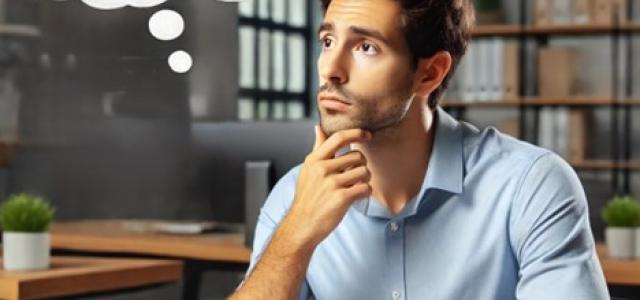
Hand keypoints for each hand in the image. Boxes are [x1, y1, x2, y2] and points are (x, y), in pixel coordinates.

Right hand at [281, 126, 372, 248]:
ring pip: (364, 172)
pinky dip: (364, 192)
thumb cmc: (307, 197)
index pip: (339, 137)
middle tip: (354, 176)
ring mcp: (331, 183)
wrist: (302, 225)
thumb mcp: (308, 170)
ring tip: (354, 187)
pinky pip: (365, 188)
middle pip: (357, 156)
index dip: (356, 133)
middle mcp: (322, 169)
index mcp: (314, 159)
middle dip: (361, 166)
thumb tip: (319, 127)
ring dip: (364, 180)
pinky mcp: (341, 198)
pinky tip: (356, 196)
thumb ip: (318, 148)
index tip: (367, 135)